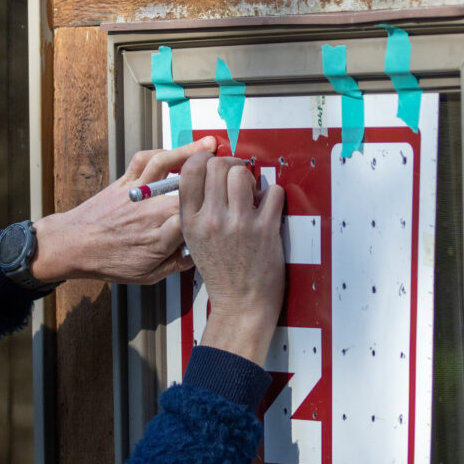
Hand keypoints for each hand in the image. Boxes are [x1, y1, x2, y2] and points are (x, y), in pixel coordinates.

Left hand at [31, 136, 217, 284]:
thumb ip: (176, 265)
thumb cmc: (107, 261)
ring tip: (211, 146)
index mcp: (159, 238)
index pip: (196, 220)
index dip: (217, 208)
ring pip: (168, 166)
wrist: (74, 245)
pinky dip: (163, 151)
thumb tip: (199, 254)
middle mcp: (151, 211)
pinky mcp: (126, 180)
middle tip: (232, 171)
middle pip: (188, 190)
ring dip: (191, 152)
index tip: (232, 203)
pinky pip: (146, 159)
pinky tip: (177, 151)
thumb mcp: (147, 276)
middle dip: (212, 177)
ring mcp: (138, 192)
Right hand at [178, 151, 285, 365]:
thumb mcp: (194, 241)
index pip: (190, 171)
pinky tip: (268, 208)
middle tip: (237, 178)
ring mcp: (239, 224)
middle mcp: (212, 220)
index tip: (213, 162)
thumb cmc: (220, 273)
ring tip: (252, 193)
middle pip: (218, 165)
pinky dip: (273, 195)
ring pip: (243, 173)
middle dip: (230, 165)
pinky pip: (273, 191)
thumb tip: (209, 173)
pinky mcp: (265, 229)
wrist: (241, 304)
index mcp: (190, 222)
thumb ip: (197, 209)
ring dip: (250, 177)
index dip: (204, 159)